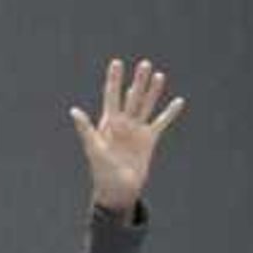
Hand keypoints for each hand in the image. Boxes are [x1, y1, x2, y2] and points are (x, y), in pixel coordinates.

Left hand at [70, 55, 185, 214]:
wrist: (118, 190)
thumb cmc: (102, 171)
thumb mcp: (93, 149)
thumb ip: (85, 129)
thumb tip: (74, 111)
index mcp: (108, 124)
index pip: (112, 96)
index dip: (114, 80)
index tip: (116, 62)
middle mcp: (122, 124)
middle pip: (132, 97)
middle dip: (138, 80)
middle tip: (144, 63)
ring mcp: (136, 130)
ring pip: (146, 105)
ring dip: (152, 91)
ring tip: (158, 74)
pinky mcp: (149, 139)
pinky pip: (161, 122)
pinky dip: (170, 113)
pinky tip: (178, 101)